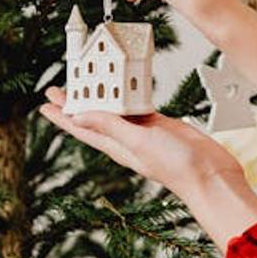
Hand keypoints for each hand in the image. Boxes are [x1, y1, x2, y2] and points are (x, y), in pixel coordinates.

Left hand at [37, 86, 256, 248]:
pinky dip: (129, 95)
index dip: (62, 117)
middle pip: (93, 116)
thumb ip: (111, 127)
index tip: (45, 104)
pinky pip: (138, 106)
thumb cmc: (177, 166)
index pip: (81, 128)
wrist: (211, 175)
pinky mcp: (161, 125)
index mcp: (116, 146)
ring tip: (87, 81)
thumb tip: (79, 116)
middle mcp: (126, 139)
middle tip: (59, 87)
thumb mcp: (138, 142)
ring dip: (100, 96)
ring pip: (115, 109)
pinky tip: (125, 87)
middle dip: (76, 102)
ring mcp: (144, 132)